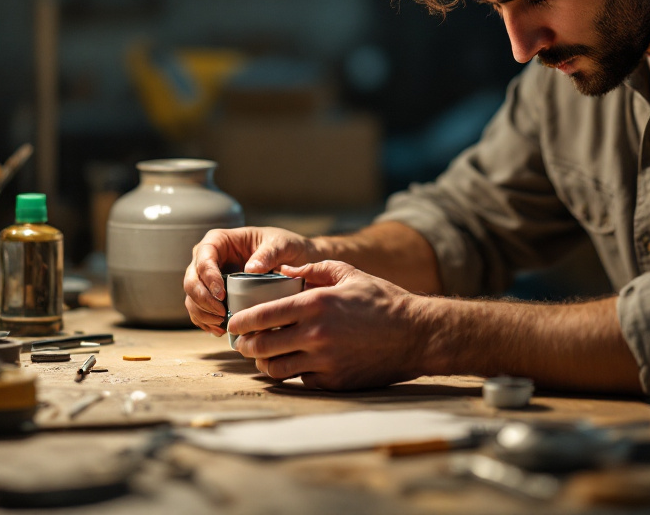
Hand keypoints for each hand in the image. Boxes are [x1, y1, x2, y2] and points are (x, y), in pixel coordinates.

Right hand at [183, 227, 321, 334]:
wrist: (290, 259)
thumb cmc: (282, 245)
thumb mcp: (280, 244)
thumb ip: (268, 254)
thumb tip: (251, 269)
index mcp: (219, 240)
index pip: (204, 258)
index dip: (208, 277)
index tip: (222, 295)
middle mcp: (208, 258)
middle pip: (191, 280)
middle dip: (202, 299)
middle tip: (221, 314)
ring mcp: (208, 278)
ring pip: (192, 297)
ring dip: (203, 314)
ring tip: (221, 324)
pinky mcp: (213, 295)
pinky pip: (200, 310)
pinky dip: (206, 322)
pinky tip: (220, 330)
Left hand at [228, 261, 425, 389]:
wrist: (415, 334)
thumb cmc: (383, 300)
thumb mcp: (348, 273)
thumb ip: (313, 267)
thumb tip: (284, 267)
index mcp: (315, 303)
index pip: (262, 316)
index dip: (241, 322)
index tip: (233, 324)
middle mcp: (316, 334)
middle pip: (261, 346)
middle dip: (246, 346)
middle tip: (243, 343)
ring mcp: (324, 361)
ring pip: (276, 369)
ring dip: (264, 364)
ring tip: (263, 357)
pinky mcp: (334, 381)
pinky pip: (301, 380)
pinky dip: (293, 374)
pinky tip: (295, 364)